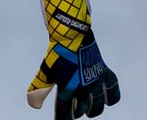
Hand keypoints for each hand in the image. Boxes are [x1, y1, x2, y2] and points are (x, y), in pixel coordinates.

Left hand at [27, 0, 120, 118]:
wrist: (73, 34)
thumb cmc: (58, 52)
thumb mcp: (46, 71)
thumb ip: (39, 89)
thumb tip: (33, 105)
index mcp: (67, 89)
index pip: (65, 114)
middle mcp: (83, 88)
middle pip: (81, 111)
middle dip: (77, 112)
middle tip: (74, 110)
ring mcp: (95, 81)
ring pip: (97, 105)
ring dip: (93, 110)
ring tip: (89, 110)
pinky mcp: (104, 72)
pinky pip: (113, 90)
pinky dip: (112, 97)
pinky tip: (108, 101)